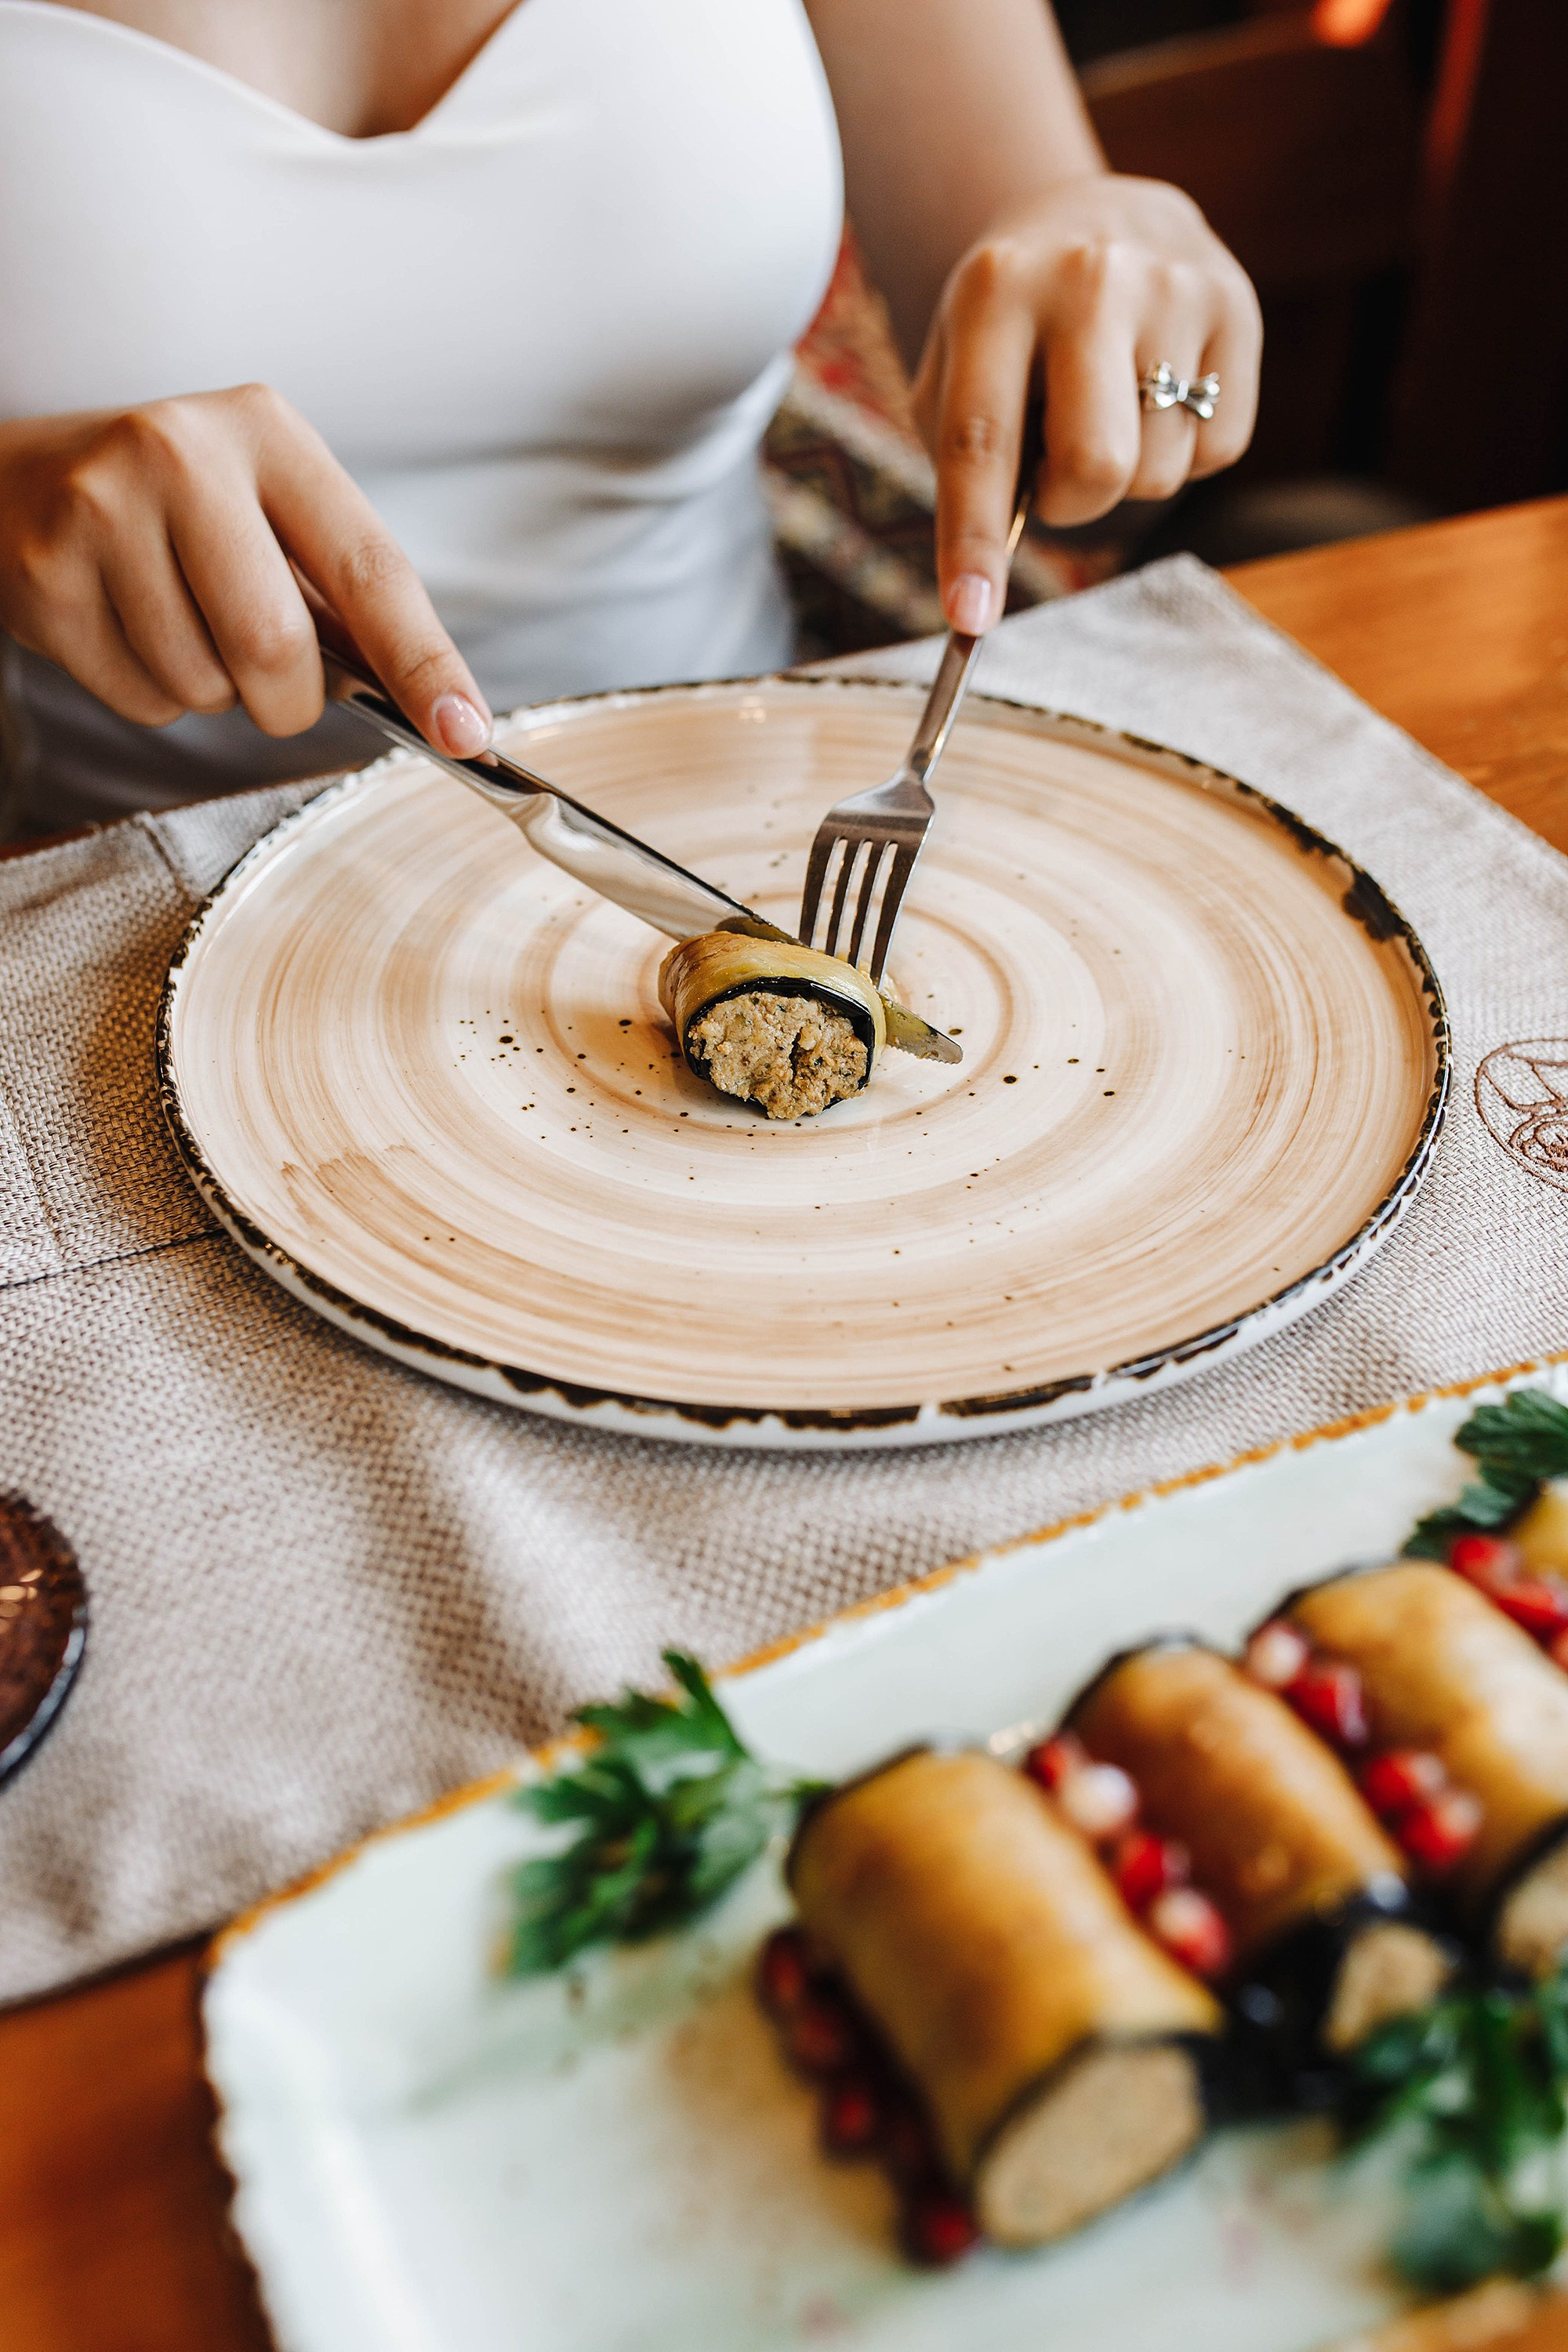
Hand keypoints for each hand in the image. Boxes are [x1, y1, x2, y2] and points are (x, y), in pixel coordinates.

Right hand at [0, 384, 491, 751]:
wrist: (22, 482)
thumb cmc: (180, 512)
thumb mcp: (271, 514)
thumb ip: (345, 599)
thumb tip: (437, 708)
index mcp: (269, 432)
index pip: (370, 568)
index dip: (424, 664)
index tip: (466, 733)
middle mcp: (182, 453)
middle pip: (276, 648)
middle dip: (286, 700)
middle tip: (268, 679)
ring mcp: (102, 509)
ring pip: (204, 686)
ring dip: (211, 692)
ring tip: (178, 622)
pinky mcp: (46, 573)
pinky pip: (139, 699)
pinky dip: (152, 695)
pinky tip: (128, 628)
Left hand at [912, 175, 1261, 632]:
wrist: (1098, 214)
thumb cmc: (1012, 325)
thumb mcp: (956, 367)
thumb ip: (965, 461)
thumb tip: (984, 584)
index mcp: (995, 292)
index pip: (981, 442)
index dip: (972, 543)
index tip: (969, 620)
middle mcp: (1090, 279)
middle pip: (1096, 467)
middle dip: (1071, 505)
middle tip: (1054, 476)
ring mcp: (1176, 287)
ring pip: (1158, 471)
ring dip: (1127, 471)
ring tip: (1108, 406)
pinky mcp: (1238, 308)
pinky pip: (1215, 452)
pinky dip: (1182, 450)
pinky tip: (1158, 393)